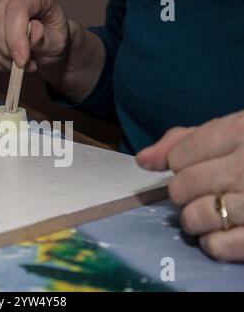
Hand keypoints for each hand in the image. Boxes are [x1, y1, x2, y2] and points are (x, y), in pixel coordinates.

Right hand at [0, 0, 105, 101]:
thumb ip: (46, 39)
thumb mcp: (58, 41)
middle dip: (7, 50)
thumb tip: (33, 34)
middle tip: (23, 65)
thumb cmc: (53, 38)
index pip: (17, 8)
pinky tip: (6, 65)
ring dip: (2, 60)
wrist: (47, 43)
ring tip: (21, 65)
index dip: (16, 37)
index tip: (22, 61)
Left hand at [137, 111, 243, 261]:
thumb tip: (143, 160)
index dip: (181, 164)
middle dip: (186, 192)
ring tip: (213, 211)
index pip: (177, 158)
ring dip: (196, 218)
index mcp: (240, 132)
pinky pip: (216, 246)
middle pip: (181, 188)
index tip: (200, 165)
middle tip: (207, 189)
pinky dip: (213, 243)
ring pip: (194, 218)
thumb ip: (181, 140)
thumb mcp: (228, 131)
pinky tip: (224, 231)